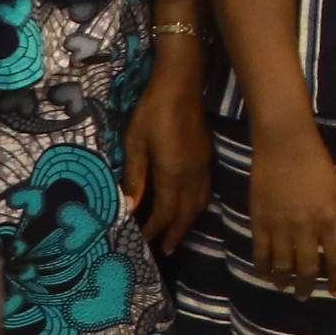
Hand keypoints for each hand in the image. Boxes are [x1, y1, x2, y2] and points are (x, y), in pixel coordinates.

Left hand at [128, 28, 208, 250]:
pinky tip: (189, 207)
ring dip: (187, 223)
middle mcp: (192, 175)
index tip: (143, 243)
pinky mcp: (207, 158)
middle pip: (185, 214)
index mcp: (173, 173)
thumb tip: (129, 207)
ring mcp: (203, 167)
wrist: (182, 84)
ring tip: (177, 235)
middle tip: (166, 251)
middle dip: (175, 234)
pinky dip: (196, 207)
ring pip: (198, 204)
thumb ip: (135, 177)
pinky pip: (204, 192)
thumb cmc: (153, 110)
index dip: (154, 231)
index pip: (164, 212)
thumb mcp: (135, 143)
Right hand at [248, 120, 335, 296]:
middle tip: (305, 295)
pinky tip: (265, 273)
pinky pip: (260, 251)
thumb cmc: (315, 162)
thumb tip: (326, 239)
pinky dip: (262, 266)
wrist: (284, 144)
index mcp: (329, 220)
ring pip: (281, 264)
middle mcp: (305, 228)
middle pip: (307, 268)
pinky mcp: (259, 220)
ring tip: (285, 287)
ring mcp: (280, 226)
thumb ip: (330, 218)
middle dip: (307, 286)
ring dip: (284, 280)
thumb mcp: (334, 191)